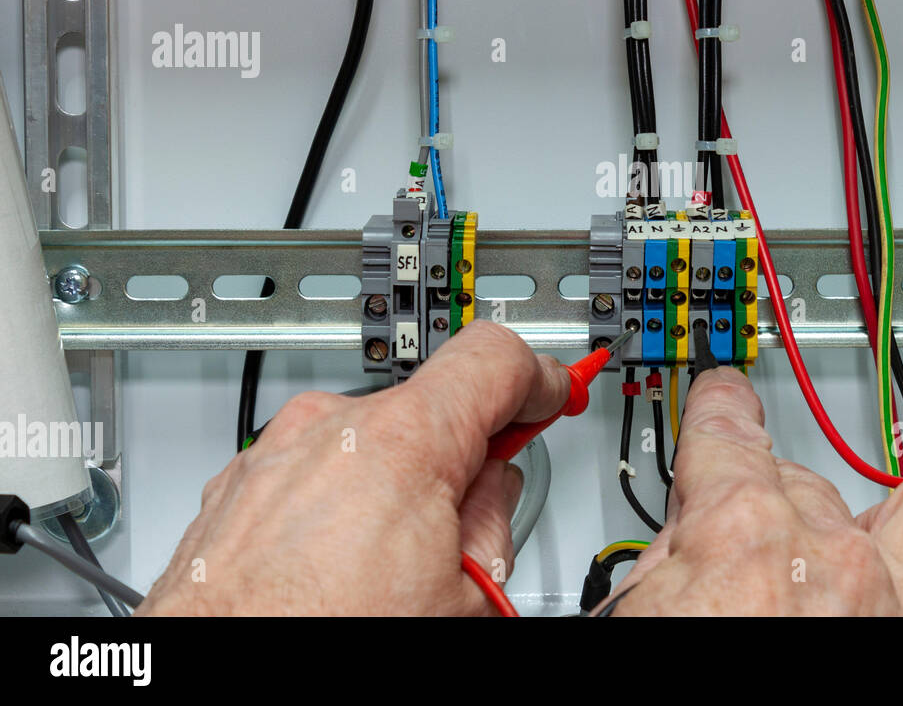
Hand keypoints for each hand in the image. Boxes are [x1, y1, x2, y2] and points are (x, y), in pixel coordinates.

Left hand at [136, 320, 569, 614]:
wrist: (225, 687)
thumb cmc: (324, 643)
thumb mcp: (465, 599)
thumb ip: (492, 520)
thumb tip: (492, 493)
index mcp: (402, 442)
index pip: (493, 358)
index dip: (535, 378)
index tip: (547, 395)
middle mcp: (328, 429)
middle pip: (428, 407)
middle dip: (458, 457)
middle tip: (469, 525)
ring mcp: (272, 457)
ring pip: (364, 443)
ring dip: (391, 487)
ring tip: (388, 572)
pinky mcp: (235, 491)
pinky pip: (310, 474)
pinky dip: (335, 506)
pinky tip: (336, 576)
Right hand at [599, 366, 902, 615]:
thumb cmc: (690, 699)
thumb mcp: (637, 623)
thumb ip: (665, 566)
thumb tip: (681, 546)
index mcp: (740, 533)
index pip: (727, 431)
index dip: (721, 408)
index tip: (726, 401)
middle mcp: (832, 553)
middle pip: (811, 475)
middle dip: (784, 498)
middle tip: (760, 539)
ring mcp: (898, 601)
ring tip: (875, 549)